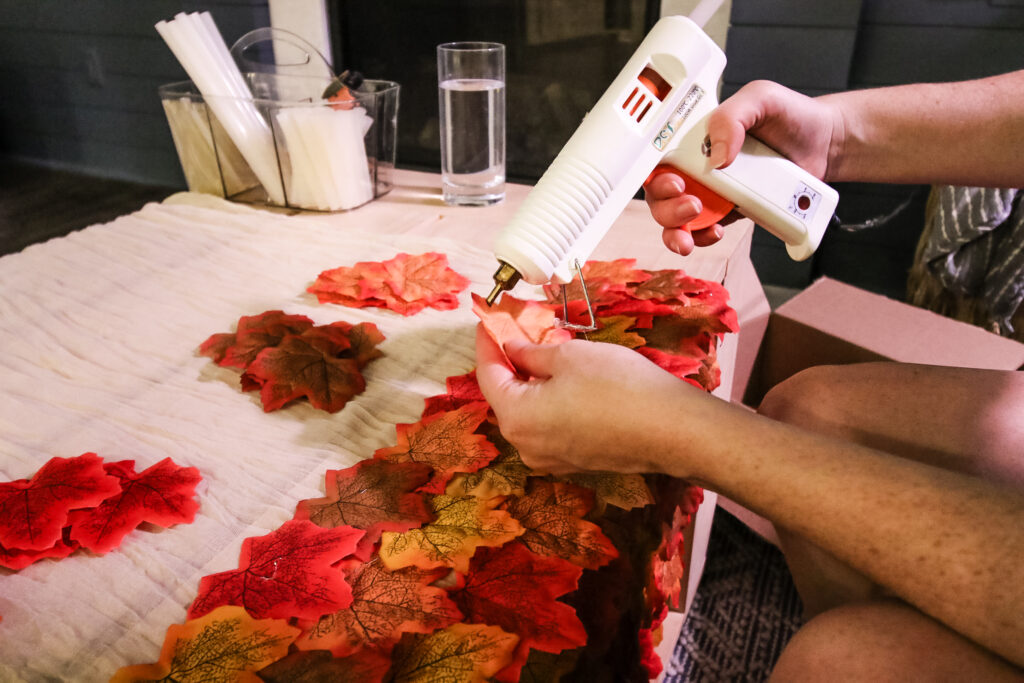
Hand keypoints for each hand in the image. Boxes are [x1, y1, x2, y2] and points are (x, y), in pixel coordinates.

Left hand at [474, 326, 712, 475]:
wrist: (672, 430)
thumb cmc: (620, 388)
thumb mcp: (569, 356)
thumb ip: (531, 352)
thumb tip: (512, 348)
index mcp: (516, 418)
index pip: (488, 374)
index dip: (487, 343)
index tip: (487, 320)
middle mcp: (526, 445)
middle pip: (506, 396)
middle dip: (509, 362)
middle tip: (516, 330)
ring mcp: (550, 458)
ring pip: (529, 412)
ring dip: (531, 382)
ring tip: (541, 350)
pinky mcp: (574, 461)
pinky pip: (549, 426)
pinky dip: (549, 401)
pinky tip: (562, 380)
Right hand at [644, 80, 841, 253]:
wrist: (824, 145)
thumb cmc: (791, 115)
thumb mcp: (761, 99)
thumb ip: (734, 117)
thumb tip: (718, 156)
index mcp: (695, 136)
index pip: (658, 157)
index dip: (655, 173)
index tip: (674, 181)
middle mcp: (697, 164)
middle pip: (660, 193)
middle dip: (666, 206)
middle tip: (691, 204)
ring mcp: (711, 191)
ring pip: (675, 218)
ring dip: (676, 230)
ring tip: (696, 229)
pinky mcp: (727, 211)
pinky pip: (703, 231)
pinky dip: (701, 239)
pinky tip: (716, 233)